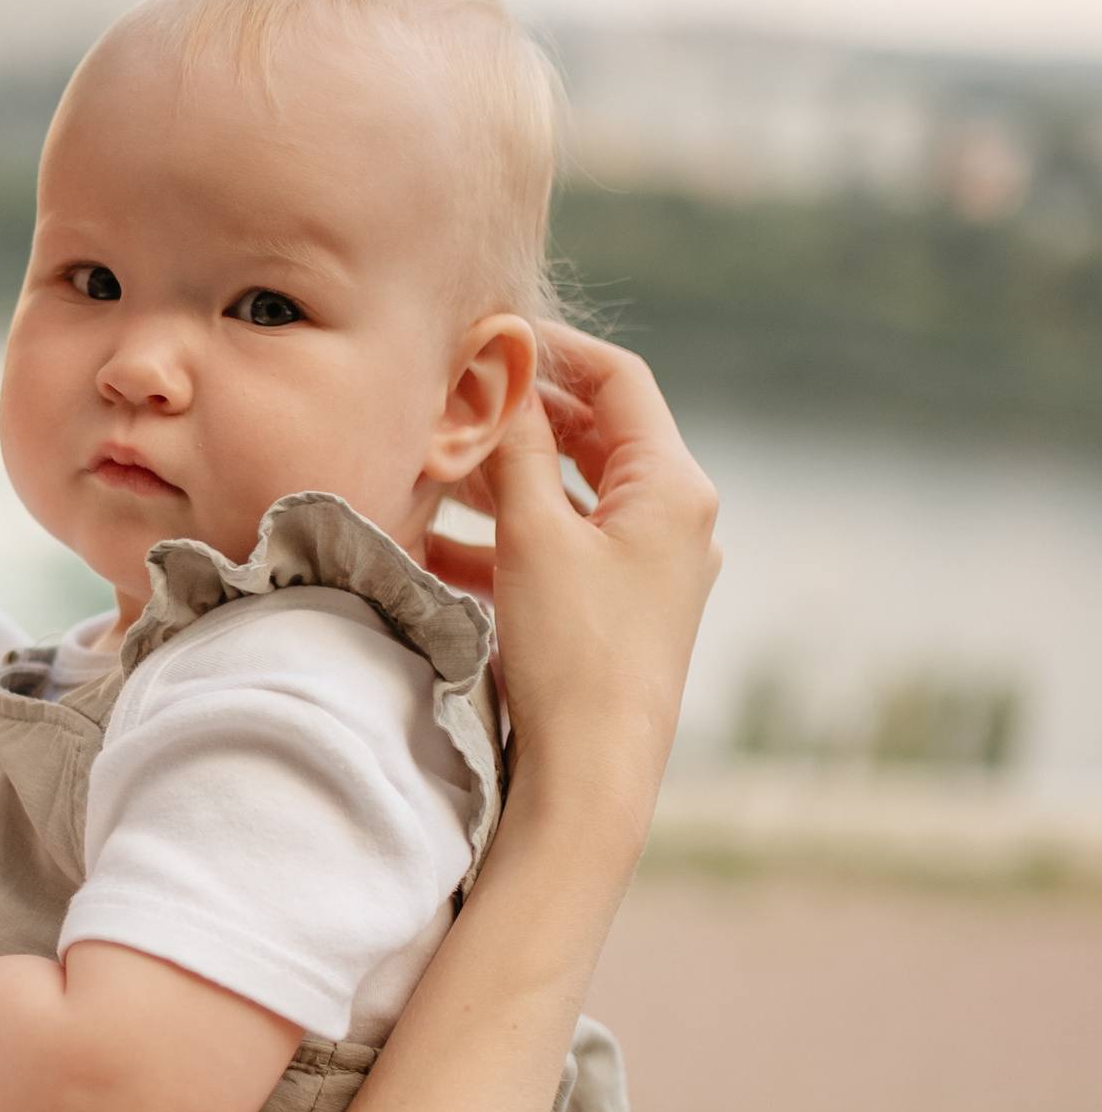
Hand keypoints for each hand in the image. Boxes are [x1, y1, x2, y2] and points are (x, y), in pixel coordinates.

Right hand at [425, 325, 717, 836]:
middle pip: (594, 435)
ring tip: (434, 471)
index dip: (553, 348)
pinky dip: (509, 537)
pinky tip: (441, 546)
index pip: (618, 379)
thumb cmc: (575, 652)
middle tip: (451, 401)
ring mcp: (651, 568)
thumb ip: (518, 446)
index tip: (490, 337)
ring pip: (571, 494)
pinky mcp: (620, 609)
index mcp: (673, 486)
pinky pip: (563, 548)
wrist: (595, 774)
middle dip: (520, 417)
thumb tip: (500, 371)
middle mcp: (676, 520)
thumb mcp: (534, 535)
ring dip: (504, 479)